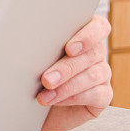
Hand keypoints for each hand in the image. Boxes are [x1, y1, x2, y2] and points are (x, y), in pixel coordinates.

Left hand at [38, 15, 112, 130]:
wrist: (35, 103)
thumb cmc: (33, 70)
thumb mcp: (34, 54)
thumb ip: (39, 43)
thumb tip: (26, 39)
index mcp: (83, 33)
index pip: (99, 27)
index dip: (88, 36)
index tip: (69, 48)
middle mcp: (96, 51)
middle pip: (91, 54)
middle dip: (66, 68)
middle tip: (46, 79)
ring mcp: (102, 73)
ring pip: (93, 75)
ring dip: (66, 86)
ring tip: (46, 94)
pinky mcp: (103, 95)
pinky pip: (96, 94)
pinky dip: (73, 97)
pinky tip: (55, 100)